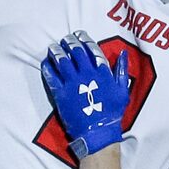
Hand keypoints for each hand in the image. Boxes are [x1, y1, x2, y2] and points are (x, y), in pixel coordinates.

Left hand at [40, 33, 129, 160]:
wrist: (97, 133)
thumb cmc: (112, 113)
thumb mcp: (122, 90)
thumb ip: (122, 70)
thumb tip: (123, 53)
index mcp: (102, 72)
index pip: (92, 49)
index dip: (85, 39)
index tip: (80, 34)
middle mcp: (86, 74)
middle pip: (75, 51)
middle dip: (69, 42)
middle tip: (65, 39)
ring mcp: (72, 83)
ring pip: (62, 61)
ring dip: (56, 51)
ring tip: (53, 47)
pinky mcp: (61, 94)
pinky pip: (51, 76)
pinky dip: (47, 67)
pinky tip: (45, 62)